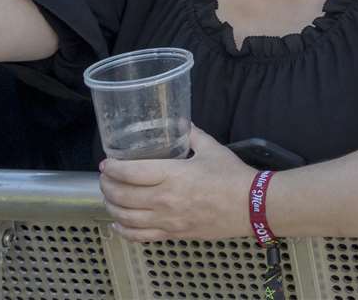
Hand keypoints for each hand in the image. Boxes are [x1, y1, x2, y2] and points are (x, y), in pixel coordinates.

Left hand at [98, 127, 253, 241]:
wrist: (252, 206)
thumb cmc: (232, 176)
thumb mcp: (212, 149)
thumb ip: (192, 135)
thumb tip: (180, 121)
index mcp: (172, 176)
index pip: (130, 173)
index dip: (113, 168)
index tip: (106, 163)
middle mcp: (164, 200)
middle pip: (122, 196)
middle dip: (107, 186)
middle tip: (106, 178)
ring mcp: (166, 220)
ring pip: (125, 218)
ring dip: (111, 207)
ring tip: (109, 198)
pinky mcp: (173, 234)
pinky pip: (140, 236)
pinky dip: (123, 231)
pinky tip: (118, 224)